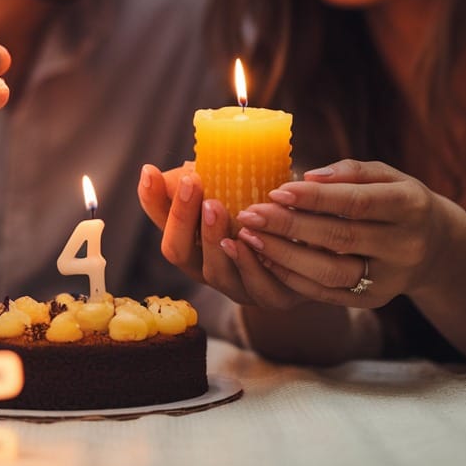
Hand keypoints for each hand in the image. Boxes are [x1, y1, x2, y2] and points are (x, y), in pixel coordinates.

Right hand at [137, 163, 305, 309]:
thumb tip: (176, 168)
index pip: (161, 222)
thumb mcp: (236, 189)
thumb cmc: (268, 209)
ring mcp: (239, 287)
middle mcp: (208, 269)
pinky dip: (253, 262)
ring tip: (217, 206)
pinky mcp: (274, 296)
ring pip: (216, 273)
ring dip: (214, 239)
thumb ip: (209, 179)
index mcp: (193, 243)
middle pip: (179, 252)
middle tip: (193, 182)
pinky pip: (259, 287)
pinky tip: (252, 237)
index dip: (152, 200)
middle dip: (181, 216)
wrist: (315, 239)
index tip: (150, 171)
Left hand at [232, 159, 465, 307]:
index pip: (357, 203)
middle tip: (250, 214)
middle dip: (289, 226)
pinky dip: (292, 276)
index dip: (314, 198)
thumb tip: (308, 176)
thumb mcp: (387, 176)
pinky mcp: (374, 301)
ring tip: (250, 237)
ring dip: (284, 255)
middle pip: (340, 238)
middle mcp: (404, 246)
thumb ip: (351, 172)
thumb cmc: (397, 201)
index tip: (275, 190)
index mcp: (410, 206)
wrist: (434, 247)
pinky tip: (266, 258)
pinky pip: (326, 293)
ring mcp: (390, 279)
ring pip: (331, 272)